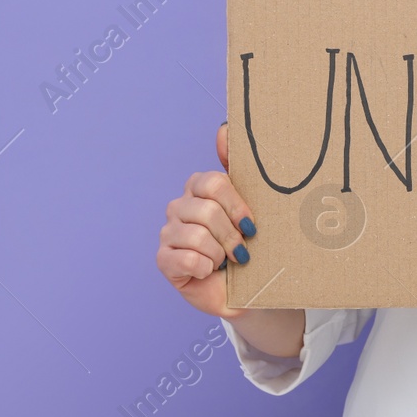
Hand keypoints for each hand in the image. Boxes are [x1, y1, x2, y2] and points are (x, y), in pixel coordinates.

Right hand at [155, 122, 257, 318]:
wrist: (246, 287)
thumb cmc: (248, 243)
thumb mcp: (252, 204)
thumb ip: (238, 165)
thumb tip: (223, 128)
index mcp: (199, 187)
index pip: (213, 183)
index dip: (236, 207)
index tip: (252, 226)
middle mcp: (180, 205)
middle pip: (207, 211)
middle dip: (230, 236)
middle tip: (241, 251)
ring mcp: (168, 232)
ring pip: (196, 236)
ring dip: (219, 254)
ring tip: (226, 262)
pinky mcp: (163, 259)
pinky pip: (186, 258)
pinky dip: (205, 268)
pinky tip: (209, 272)